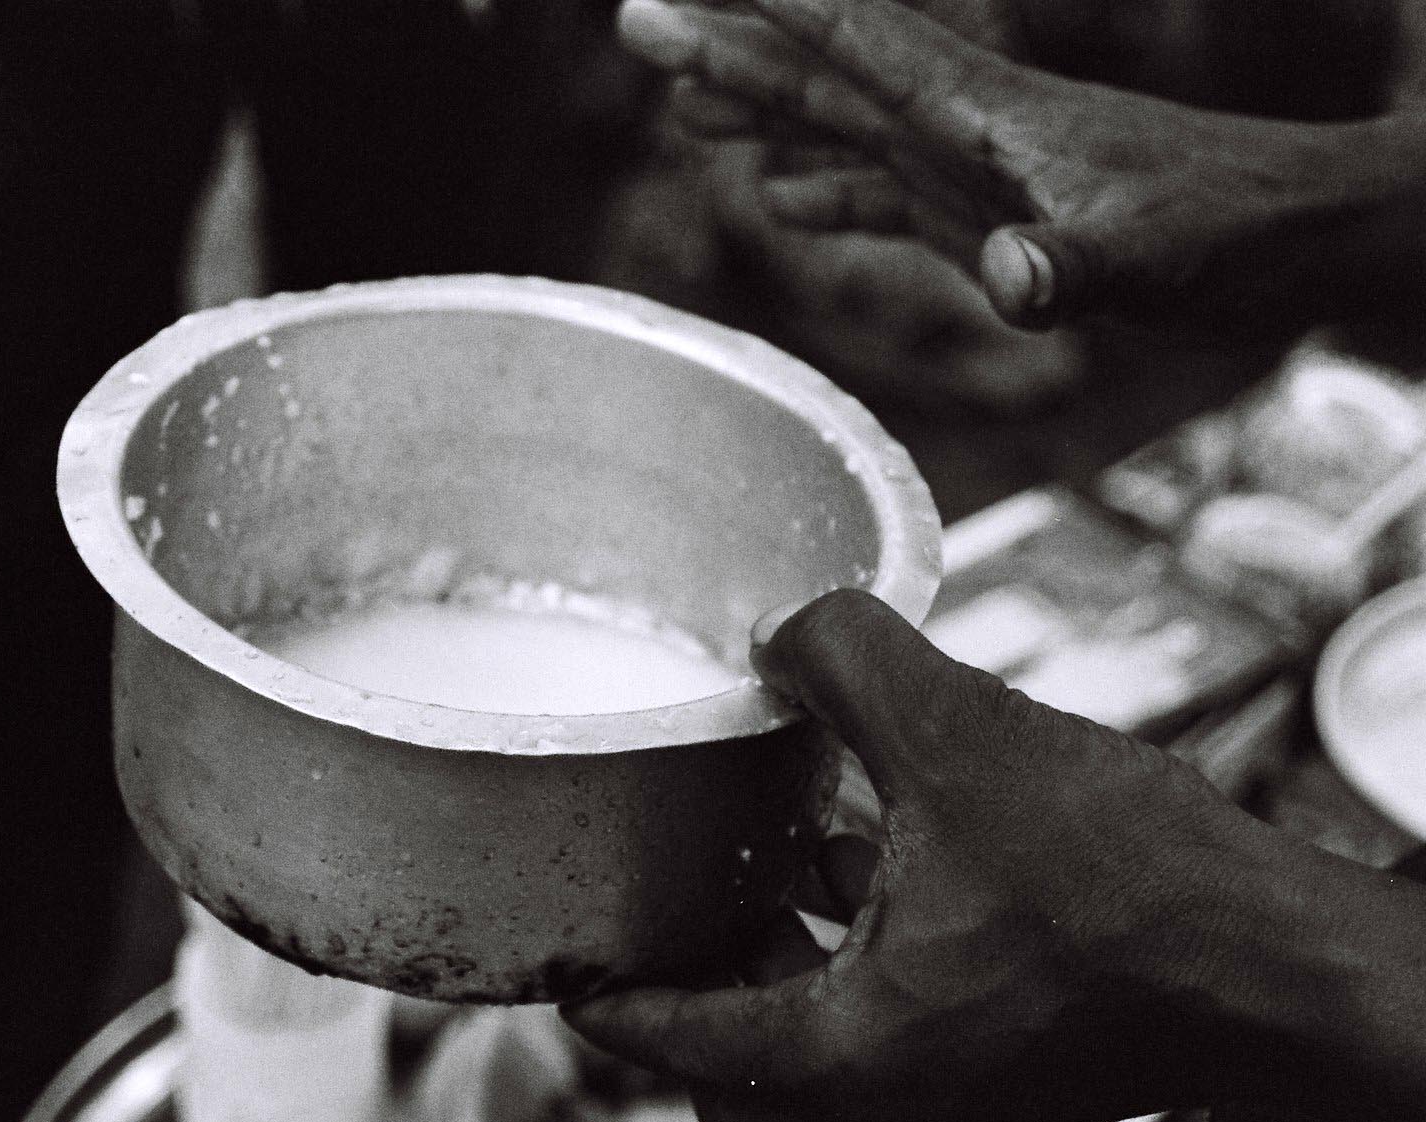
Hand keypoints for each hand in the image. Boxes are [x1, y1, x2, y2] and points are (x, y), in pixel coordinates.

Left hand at [562, 589, 1298, 1121]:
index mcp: (846, 1055)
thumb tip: (781, 630)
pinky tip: (890, 869)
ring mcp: (960, 1112)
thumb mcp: (957, 729)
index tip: (577, 974)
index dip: (614, 1003)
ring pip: (825, 1079)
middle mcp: (893, 1110)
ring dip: (789, 990)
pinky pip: (901, 1054)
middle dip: (700, 1018)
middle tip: (685, 928)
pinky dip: (868, 981)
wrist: (1278, 961)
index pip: (680, 1046)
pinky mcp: (1017, 1086)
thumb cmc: (1122, 875)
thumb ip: (845, 657)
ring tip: (780, 880)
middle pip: (743, 1098)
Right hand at [617, 0, 1425, 329]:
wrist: (1304, 240)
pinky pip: (888, 197)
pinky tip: (786, 202)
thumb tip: (1006, 276)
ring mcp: (977, 173)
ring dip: (763, 116)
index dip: (772, 19)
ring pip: (844, 129)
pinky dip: (830, 195)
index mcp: (988, 115)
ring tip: (683, 108)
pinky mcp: (994, 218)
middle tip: (637, 26)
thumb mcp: (1154, 260)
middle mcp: (967, 130)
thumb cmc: (1238, 238)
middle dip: (731, 52)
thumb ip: (1074, 268)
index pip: (857, 46)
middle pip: (825, 76)